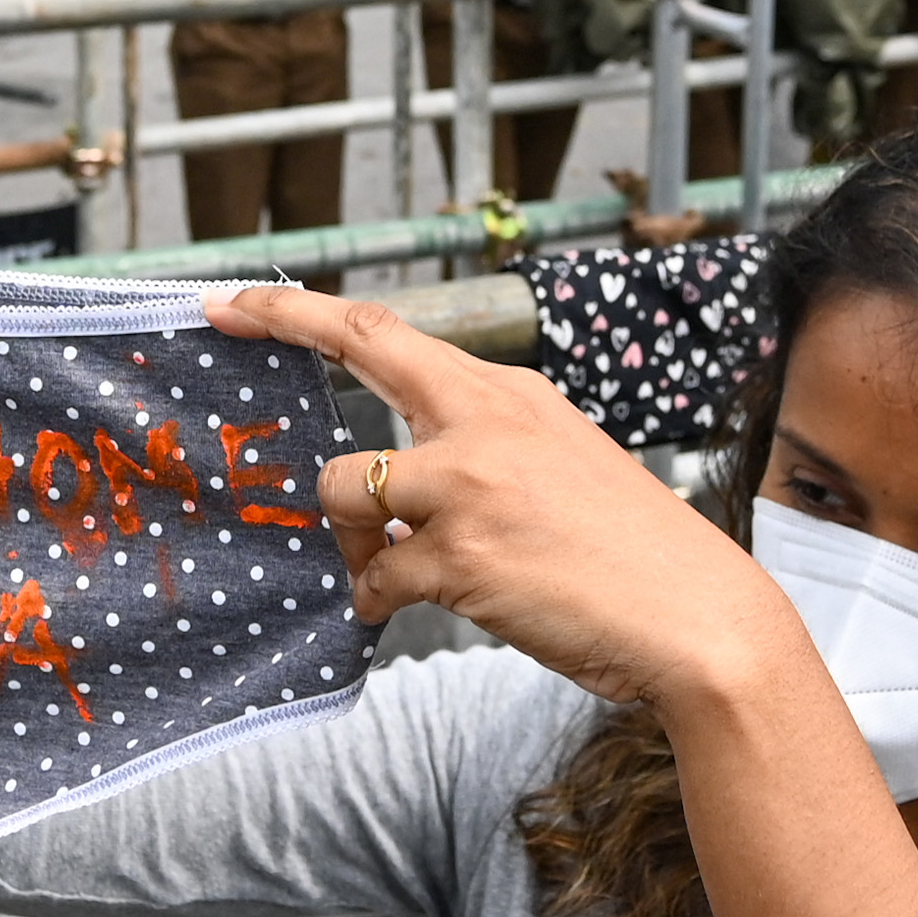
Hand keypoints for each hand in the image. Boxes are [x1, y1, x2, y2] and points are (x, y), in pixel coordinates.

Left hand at [207, 284, 801, 712]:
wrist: (696, 619)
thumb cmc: (633, 556)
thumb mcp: (562, 469)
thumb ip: (481, 459)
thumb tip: (396, 501)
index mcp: (511, 396)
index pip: (391, 332)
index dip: (303, 311)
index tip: (241, 297)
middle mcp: (486, 421)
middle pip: (358, 349)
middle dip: (278, 324)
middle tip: (220, 319)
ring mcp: (469, 485)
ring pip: (341, 490)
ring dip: (348, 535)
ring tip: (386, 567)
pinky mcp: (460, 556)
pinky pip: (375, 578)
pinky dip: (380, 598)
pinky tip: (409, 606)